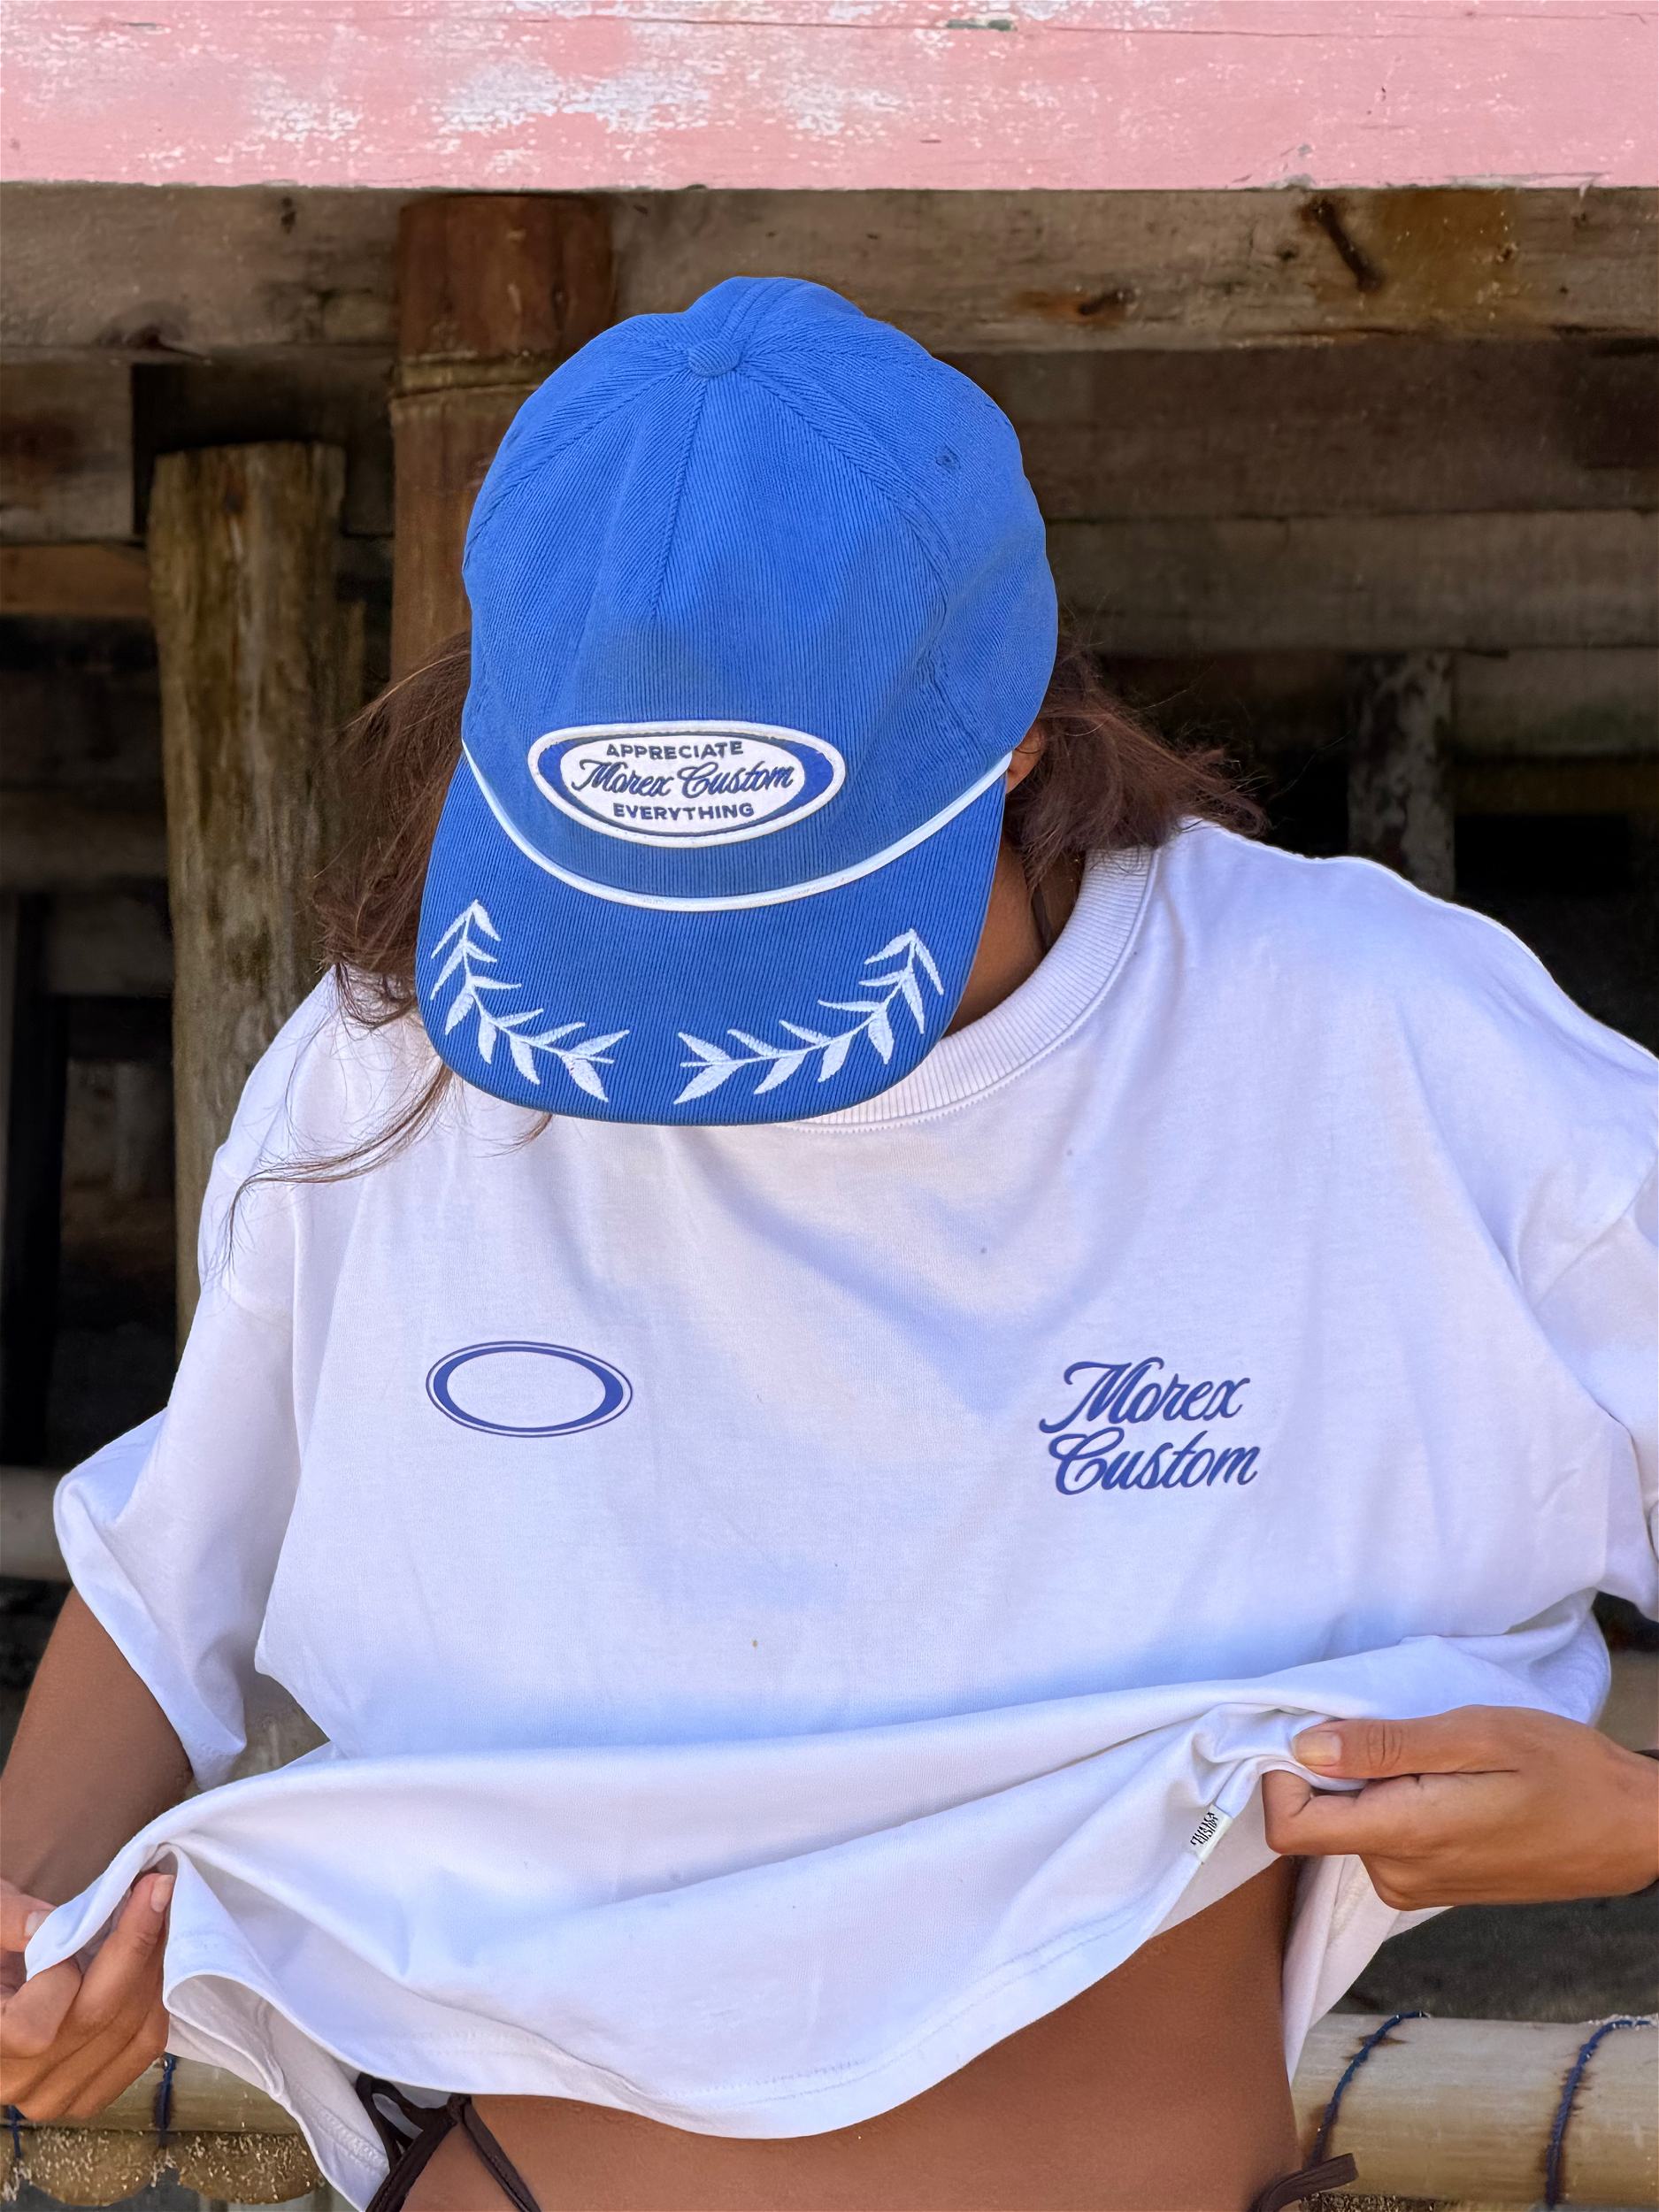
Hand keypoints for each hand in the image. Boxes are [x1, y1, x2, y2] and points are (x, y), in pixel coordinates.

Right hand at [0, 1870, 172, 2119]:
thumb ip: (9, 1919)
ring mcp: (56, 2096)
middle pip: (97, 2020)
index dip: (65, 1969)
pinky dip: (156, 2000)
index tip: (91, 1914)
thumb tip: (51, 1922)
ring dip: (154, 1967)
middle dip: (136, 1945)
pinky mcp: (90, 2094)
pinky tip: (154, 1958)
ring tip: (159, 1915)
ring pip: (132, 2034)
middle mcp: (18, 2085)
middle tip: (157, 1888)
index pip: (33, 2029)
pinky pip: (143, 2048)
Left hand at [1262, 1706, 1658, 1907]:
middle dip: (1328, 1768)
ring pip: (1347, 1825)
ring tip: (1427, 1752)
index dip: (1279, 1775)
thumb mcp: (1476, 1735)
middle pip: (1314, 1821)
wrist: (1630, 1827)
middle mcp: (1396, 1874)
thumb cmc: (1564, 1769)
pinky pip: (1378, 1837)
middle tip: (1385, 1725)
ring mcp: (1413, 1886)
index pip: (1288, 1828)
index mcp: (1404, 1836)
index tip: (1309, 1728)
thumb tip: (1304, 1747)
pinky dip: (1389, 1800)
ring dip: (1366, 1782)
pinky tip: (1438, 1777)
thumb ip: (1386, 1746)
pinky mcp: (1429, 1883)